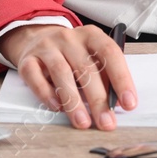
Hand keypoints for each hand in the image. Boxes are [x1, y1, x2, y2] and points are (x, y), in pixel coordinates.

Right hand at [0, 23, 136, 129]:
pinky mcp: (27, 60)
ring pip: (61, 73)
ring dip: (73, 101)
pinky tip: (56, 108)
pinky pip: (35, 77)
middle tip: (106, 122)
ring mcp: (46, 47)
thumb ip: (105, 75)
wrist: (36, 38)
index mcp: (91, 35)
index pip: (110, 53)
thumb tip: (118, 103)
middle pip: (86, 68)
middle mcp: (69, 38)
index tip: (129, 103)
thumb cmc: (71, 53)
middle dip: (98, 99)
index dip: (121, 78)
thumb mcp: (91, 56)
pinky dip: (46, 94)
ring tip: (83, 122)